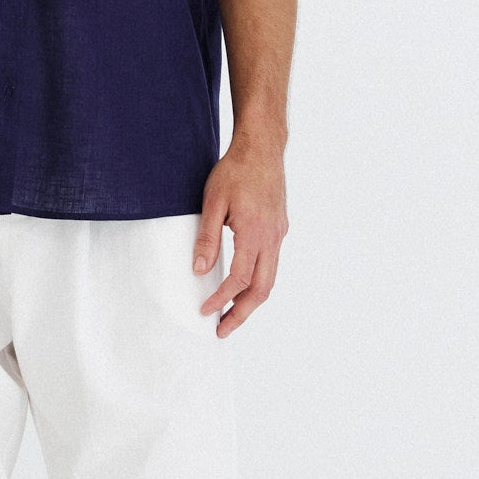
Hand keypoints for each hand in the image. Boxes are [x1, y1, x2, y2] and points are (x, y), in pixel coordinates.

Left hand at [193, 126, 288, 336]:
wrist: (262, 147)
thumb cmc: (235, 170)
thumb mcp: (213, 202)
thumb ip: (206, 238)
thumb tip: (198, 271)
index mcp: (255, 233)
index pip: (239, 279)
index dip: (221, 299)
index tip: (205, 311)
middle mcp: (272, 237)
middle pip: (262, 289)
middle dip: (242, 313)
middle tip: (221, 331)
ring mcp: (279, 233)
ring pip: (270, 279)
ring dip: (251, 301)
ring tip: (231, 315)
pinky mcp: (280, 228)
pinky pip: (271, 263)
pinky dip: (258, 282)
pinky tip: (243, 285)